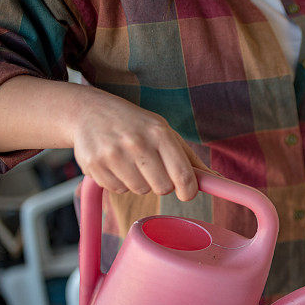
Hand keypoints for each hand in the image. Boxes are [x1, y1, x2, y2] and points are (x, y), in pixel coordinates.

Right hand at [71, 89, 209, 200]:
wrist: (88, 111)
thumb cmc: (135, 124)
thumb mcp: (164, 132)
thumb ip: (189, 159)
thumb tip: (217, 180)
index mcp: (159, 133)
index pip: (183, 176)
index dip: (189, 191)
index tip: (186, 193)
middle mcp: (137, 143)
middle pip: (163, 189)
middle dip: (161, 183)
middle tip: (152, 168)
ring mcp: (112, 154)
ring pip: (140, 191)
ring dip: (139, 182)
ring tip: (130, 162)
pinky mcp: (93, 165)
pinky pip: (118, 190)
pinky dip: (119, 182)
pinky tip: (114, 164)